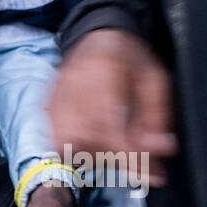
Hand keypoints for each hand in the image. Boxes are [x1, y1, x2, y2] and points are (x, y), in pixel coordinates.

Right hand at [48, 28, 175, 187]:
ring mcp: (56, 95)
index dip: (130, 156)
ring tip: (114, 154)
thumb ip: (157, 116)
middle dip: (114, 159)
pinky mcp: (47, 104)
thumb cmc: (129, 56)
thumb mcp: (155, 80)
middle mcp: (73, 84)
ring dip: (92, 156)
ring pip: (66, 143)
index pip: (110, 127)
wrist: (98, 34)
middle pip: (86, 139)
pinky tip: (92, 146)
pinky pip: (54, 138)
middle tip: (137, 163)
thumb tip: (158, 150)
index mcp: (103, 72)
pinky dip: (73, 149)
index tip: (151, 172)